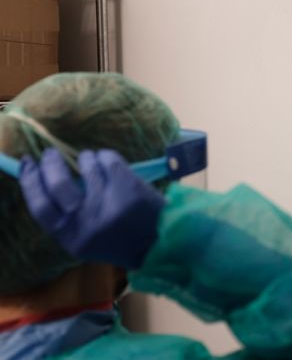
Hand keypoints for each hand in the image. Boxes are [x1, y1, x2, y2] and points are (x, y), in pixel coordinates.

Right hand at [19, 149, 164, 268]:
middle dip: (51, 163)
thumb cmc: (119, 240)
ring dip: (85, 158)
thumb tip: (44, 179)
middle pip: (58, 184)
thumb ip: (66, 218)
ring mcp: (109, 204)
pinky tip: (107, 161)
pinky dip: (105, 156)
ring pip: (86, 166)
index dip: (30, 182)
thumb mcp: (85, 240)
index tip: (28, 164)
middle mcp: (88, 222)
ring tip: (90, 160)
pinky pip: (108, 160)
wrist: (160, 243)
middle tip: (50, 153)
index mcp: (72, 238)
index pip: (39, 207)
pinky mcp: (129, 188)